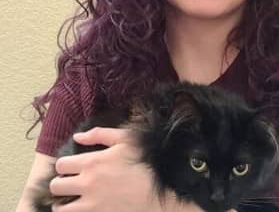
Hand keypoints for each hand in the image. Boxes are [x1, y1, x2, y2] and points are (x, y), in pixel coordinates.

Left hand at [49, 127, 201, 211]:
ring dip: (63, 204)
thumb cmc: (145, 160)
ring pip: (61, 209)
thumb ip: (99, 134)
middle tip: (70, 184)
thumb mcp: (126, 139)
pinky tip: (83, 209)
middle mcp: (87, 184)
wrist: (162, 188)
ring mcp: (91, 205)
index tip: (71, 167)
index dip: (63, 165)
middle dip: (60, 184)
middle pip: (56, 187)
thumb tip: (77, 136)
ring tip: (73, 201)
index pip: (61, 165)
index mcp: (92, 162)